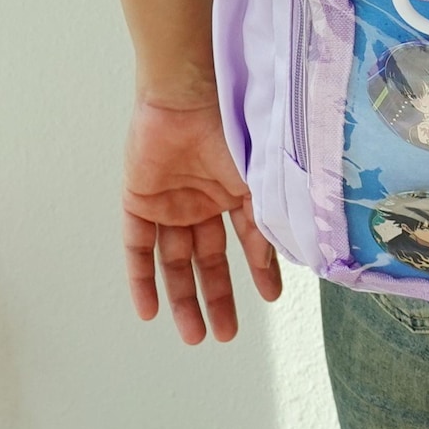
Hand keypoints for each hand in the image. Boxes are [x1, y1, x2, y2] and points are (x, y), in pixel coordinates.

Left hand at [123, 95, 282, 342]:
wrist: (186, 93)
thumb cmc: (231, 123)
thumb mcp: (258, 176)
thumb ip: (268, 215)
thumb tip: (289, 254)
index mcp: (236, 189)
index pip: (248, 239)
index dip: (260, 269)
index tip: (271, 298)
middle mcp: (204, 199)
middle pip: (208, 259)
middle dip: (217, 297)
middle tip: (224, 335)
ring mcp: (171, 201)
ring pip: (175, 260)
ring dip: (182, 298)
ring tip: (194, 334)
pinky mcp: (139, 200)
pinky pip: (138, 247)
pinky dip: (143, 278)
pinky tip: (149, 311)